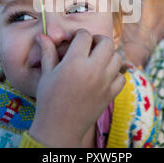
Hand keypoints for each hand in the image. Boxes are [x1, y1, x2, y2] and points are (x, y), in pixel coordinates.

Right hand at [29, 29, 125, 146]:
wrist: (59, 127)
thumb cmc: (49, 99)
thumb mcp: (46, 74)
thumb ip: (47, 52)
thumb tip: (42, 35)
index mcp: (75, 62)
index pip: (85, 36)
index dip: (79, 34)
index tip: (75, 39)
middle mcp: (93, 69)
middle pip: (106, 42)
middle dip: (98, 40)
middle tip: (89, 45)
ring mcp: (105, 82)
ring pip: (117, 57)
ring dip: (108, 55)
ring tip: (97, 59)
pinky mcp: (111, 94)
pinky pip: (122, 77)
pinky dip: (115, 74)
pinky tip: (104, 76)